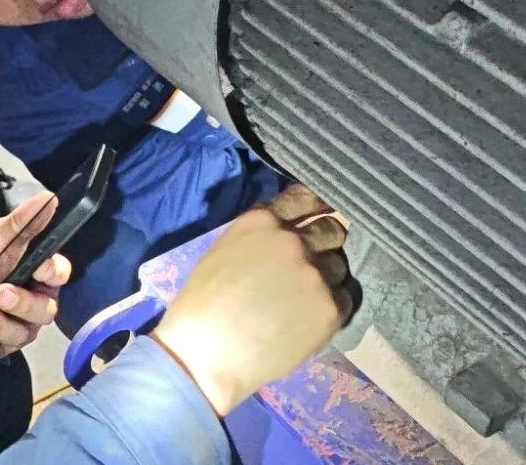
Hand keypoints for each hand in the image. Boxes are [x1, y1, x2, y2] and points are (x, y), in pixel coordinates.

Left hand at [0, 191, 71, 361]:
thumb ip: (24, 222)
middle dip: (21, 304)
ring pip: (16, 335)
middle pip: (43, 313)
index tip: (40, 268)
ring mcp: (16, 331)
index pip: (59, 275)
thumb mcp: (0, 237)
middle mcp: (35, 307)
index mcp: (42, 278)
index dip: (53, 273)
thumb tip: (49, 198)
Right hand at [152, 184, 358, 415]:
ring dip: (327, 277)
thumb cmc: (204, 303)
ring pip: (338, 266)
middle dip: (324, 243)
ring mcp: (314, 274)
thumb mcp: (227, 249)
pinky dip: (331, 306)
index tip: (321, 213)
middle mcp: (293, 240)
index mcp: (261, 221)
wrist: (206, 352)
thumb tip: (292, 234)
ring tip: (303, 298)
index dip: (317, 205)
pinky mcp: (329, 308)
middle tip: (309, 265)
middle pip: (331, 230)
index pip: (304, 197)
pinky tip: (308, 318)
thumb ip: (262, 236)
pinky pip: (344, 298)